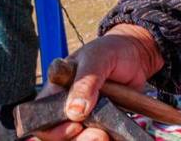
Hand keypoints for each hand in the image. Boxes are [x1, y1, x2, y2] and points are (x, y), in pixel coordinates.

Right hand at [33, 24, 164, 140]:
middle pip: (59, 135)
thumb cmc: (112, 49)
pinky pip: (101, 137)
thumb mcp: (98, 59)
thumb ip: (85, 82)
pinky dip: (107, 139)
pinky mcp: (103, 123)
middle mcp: (68, 106)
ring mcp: (85, 116)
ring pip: (79, 139)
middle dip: (77, 139)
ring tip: (105, 135)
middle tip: (98, 135)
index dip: (53, 129)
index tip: (74, 127)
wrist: (137, 54)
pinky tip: (114, 134)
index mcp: (57, 89)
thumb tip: (74, 110)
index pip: (42, 116)